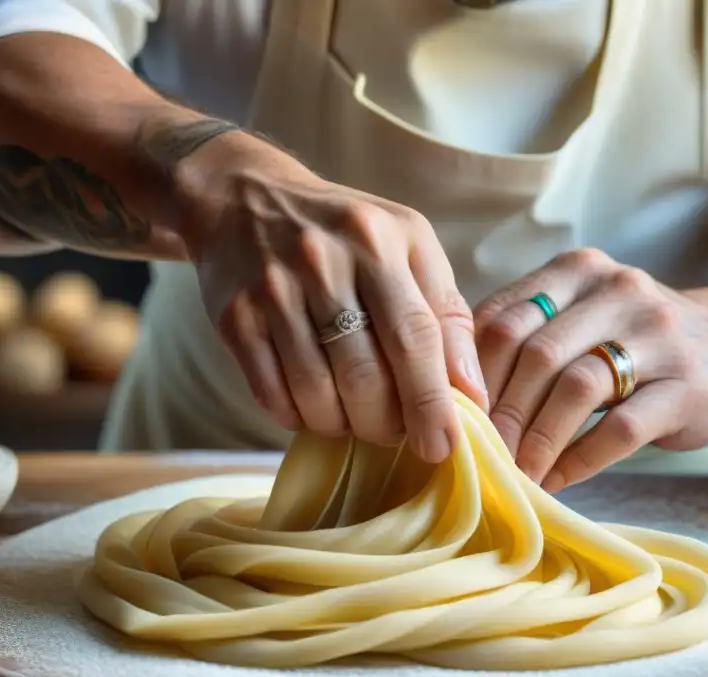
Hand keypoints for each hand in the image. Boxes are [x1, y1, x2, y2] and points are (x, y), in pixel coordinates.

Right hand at [176, 134, 487, 462]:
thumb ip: (446, 314)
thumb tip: (473, 394)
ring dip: (343, 426)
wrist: (245, 200)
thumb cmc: (348, 236)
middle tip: (395, 432)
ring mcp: (272, 291)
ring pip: (316, 394)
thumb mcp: (409, 248)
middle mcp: (322, 262)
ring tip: (357, 420)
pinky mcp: (234, 319)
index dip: (430, 401)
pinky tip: (315, 409)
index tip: (441, 445)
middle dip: (386, 423)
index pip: (414, 337)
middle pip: (364, 376)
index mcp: (378, 242)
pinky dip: (300, 418)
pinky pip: (271, 396)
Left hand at [473, 249, 707, 491]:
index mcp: (578, 271)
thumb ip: (528, 334)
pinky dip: (578, 460)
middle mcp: (617, 292)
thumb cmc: (638, 338)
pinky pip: (620, 429)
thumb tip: (452, 390)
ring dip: (535, 441)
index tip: (451, 415)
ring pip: (575, 389)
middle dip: (498, 412)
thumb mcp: (584, 314)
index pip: (503, 316)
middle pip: (534, 353)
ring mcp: (657, 336)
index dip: (469, 372)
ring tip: (514, 473)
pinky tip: (556, 481)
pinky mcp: (686, 387)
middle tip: (477, 453)